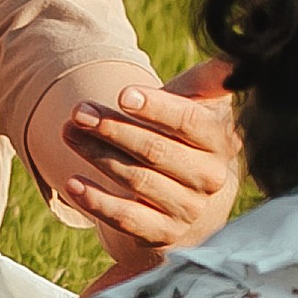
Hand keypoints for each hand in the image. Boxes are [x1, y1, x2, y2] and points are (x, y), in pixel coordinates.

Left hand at [52, 60, 238, 269]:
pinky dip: (97, 202)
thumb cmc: (187, 142)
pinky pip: (126, 219)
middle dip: (113, 129)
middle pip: (156, 151)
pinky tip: (72, 183)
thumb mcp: (198, 109)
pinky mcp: (163, 235)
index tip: (124, 94)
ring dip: (97, 155)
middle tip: (79, 111)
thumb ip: (208, 83)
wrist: (191, 201)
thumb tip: (229, 61)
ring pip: (137, 181)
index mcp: (220, 143)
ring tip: (68, 132)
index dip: (158, 108)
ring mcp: (187, 209)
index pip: (191, 123)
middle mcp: (209, 179)